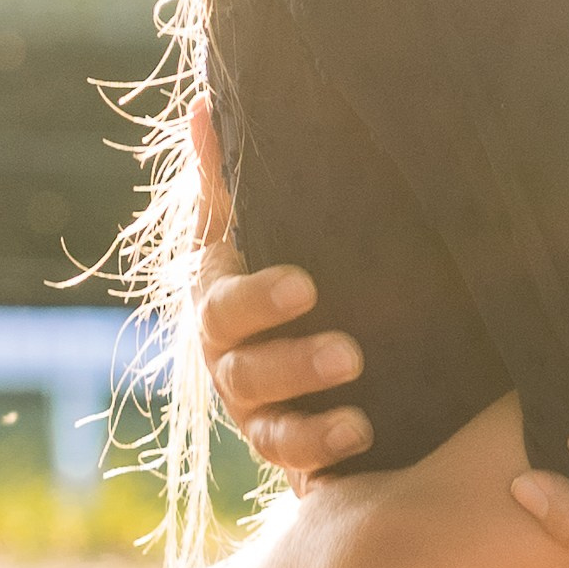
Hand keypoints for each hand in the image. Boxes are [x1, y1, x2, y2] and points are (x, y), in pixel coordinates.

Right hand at [189, 95, 373, 481]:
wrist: (339, 330)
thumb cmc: (294, 257)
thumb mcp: (267, 217)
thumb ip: (233, 174)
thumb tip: (206, 106)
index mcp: (222, 298)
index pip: (224, 301)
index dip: (260, 299)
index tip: (308, 287)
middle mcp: (230, 358)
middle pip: (242, 368)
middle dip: (294, 362)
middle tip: (351, 352)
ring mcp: (255, 410)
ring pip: (266, 424)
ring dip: (311, 419)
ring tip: (360, 405)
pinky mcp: (289, 446)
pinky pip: (294, 461)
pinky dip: (323, 450)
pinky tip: (362, 436)